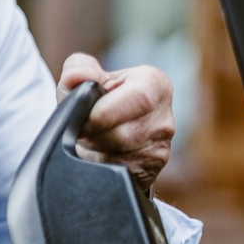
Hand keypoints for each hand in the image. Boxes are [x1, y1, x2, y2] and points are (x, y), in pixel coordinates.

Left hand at [58, 53, 174, 190]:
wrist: (102, 133)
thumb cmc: (95, 101)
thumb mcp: (82, 79)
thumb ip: (78, 69)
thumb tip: (79, 76)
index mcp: (155, 84)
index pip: (138, 97)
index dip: (104, 111)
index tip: (82, 119)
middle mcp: (164, 117)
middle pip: (125, 132)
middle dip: (94, 135)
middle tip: (79, 131)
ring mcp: (161, 148)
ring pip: (121, 157)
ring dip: (95, 152)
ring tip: (89, 141)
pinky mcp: (150, 172)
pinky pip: (120, 174)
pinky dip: (100, 167)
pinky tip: (97, 156)